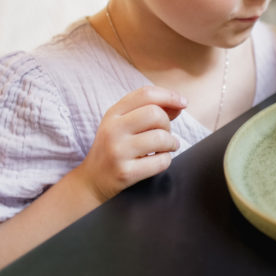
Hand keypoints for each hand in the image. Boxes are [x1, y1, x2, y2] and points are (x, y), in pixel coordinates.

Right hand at [78, 86, 186, 201]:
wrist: (92, 180)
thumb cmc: (115, 148)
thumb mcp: (123, 124)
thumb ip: (149, 111)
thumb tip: (179, 104)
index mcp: (113, 114)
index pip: (145, 94)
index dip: (169, 95)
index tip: (183, 103)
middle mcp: (113, 129)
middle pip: (155, 114)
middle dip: (168, 124)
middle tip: (165, 133)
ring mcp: (118, 151)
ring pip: (161, 138)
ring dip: (172, 143)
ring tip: (167, 147)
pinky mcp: (125, 172)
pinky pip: (161, 161)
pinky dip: (166, 160)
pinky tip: (158, 160)